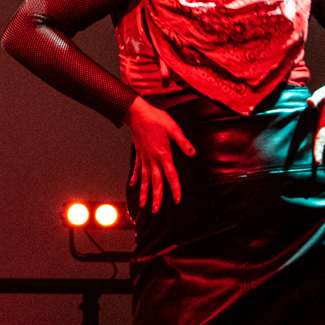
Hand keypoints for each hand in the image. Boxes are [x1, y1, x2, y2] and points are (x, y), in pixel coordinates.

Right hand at [126, 97, 194, 211]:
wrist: (137, 113)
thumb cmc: (156, 119)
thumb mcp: (173, 128)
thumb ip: (183, 142)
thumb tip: (192, 153)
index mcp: (163, 154)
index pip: (171, 176)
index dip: (175, 189)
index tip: (177, 200)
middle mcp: (153, 159)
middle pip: (155, 182)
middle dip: (156, 197)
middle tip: (155, 211)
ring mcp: (144, 158)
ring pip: (144, 179)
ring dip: (144, 192)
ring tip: (143, 204)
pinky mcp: (139, 153)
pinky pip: (137, 169)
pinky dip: (135, 178)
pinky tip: (132, 186)